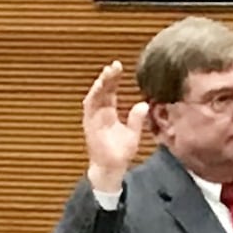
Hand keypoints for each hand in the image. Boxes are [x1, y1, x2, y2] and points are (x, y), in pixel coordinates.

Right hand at [81, 60, 148, 192]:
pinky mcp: (89, 125)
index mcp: (108, 113)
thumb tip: (143, 104)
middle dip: (107, 77)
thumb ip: (136, 119)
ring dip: (100, 84)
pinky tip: (98, 88)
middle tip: (114, 65)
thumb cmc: (120, 152)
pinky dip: (93, 97)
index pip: (110, 92)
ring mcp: (93, 118)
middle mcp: (99, 113)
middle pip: (102, 91)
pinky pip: (89, 108)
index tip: (118, 67)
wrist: (111, 167)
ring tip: (107, 73)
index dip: (113, 79)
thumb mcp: (133, 133)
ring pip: (95, 96)